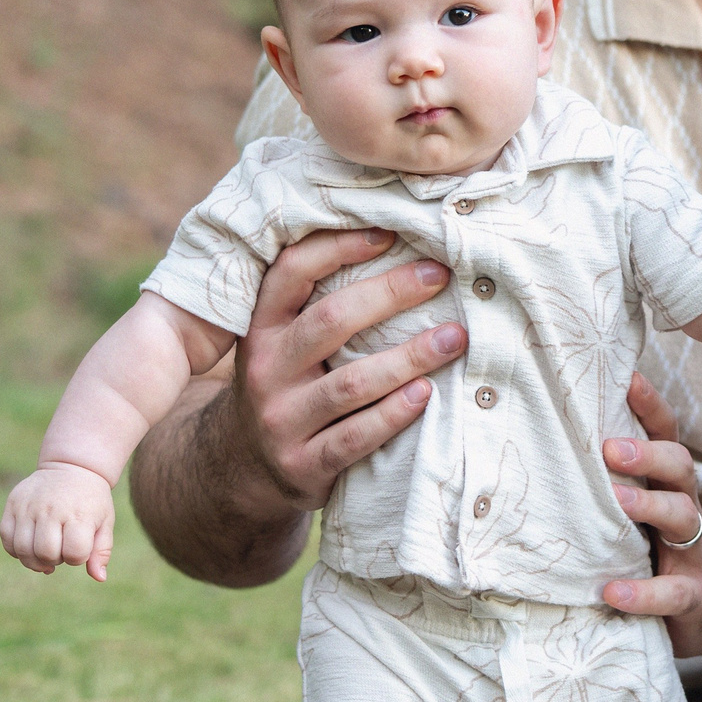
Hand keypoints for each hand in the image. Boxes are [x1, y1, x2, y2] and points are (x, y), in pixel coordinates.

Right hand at [3, 462, 117, 580]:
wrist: (72, 468)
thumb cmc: (91, 501)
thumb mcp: (104, 522)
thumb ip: (101, 551)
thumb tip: (99, 578)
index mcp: (78, 514)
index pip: (73, 553)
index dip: (77, 558)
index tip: (80, 547)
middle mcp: (51, 509)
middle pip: (45, 553)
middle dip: (54, 560)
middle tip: (60, 550)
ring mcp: (29, 506)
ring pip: (22, 549)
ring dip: (34, 559)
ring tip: (45, 551)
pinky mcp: (13, 504)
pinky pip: (6, 538)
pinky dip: (16, 549)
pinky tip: (30, 545)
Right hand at [232, 227, 466, 508]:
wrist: (246, 468)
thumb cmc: (287, 386)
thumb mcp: (282, 342)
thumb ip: (318, 305)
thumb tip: (396, 247)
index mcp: (261, 328)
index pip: (292, 273)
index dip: (338, 247)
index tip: (390, 233)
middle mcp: (265, 370)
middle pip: (331, 321)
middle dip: (390, 293)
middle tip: (439, 275)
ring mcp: (282, 420)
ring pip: (351, 384)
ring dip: (409, 358)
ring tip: (455, 338)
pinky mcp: (303, 465)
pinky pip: (354, 438)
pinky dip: (393, 415)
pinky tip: (427, 394)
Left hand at [597, 374, 701, 656]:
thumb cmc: (651, 547)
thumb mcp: (631, 509)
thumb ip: (601, 479)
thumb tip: (536, 441)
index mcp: (665, 482)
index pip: (665, 433)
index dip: (650, 404)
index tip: (626, 378)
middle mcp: (684, 505)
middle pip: (679, 465)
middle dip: (649, 453)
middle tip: (610, 448)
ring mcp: (693, 550)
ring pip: (683, 516)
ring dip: (649, 506)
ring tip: (617, 501)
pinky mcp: (693, 593)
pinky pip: (672, 592)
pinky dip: (642, 592)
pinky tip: (612, 591)